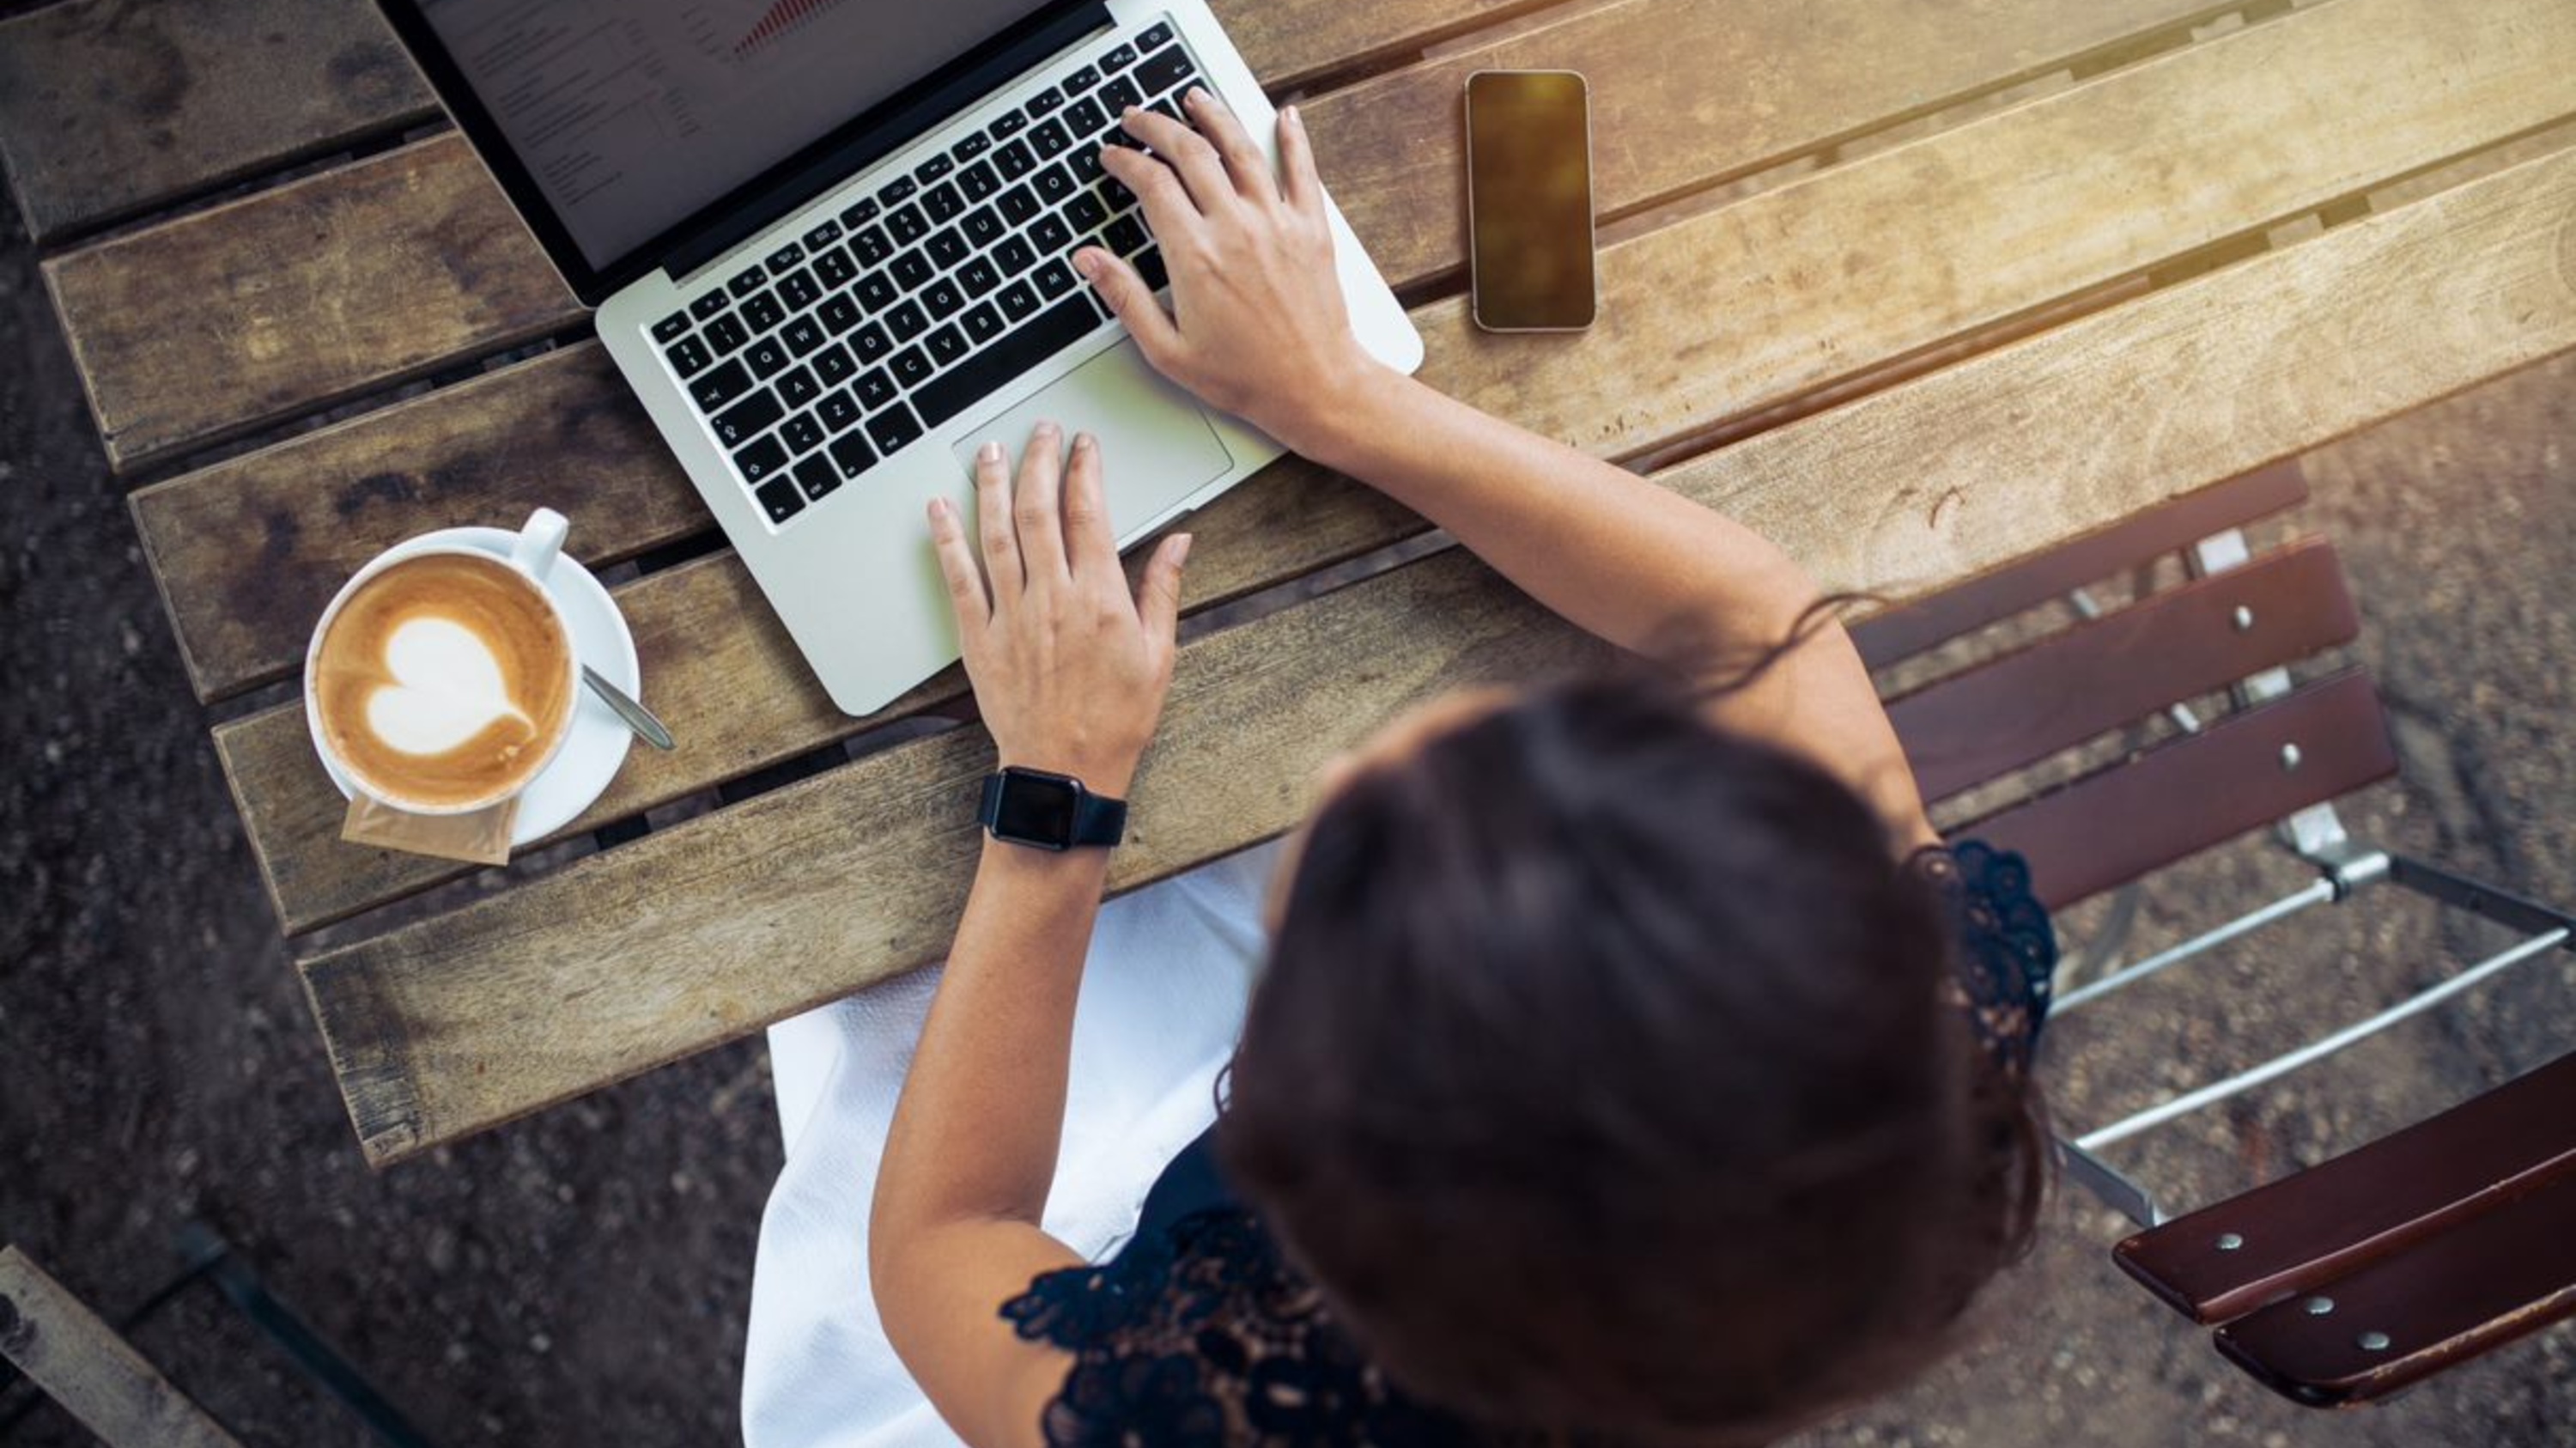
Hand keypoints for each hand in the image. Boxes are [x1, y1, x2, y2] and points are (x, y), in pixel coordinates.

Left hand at [929, 423, 1190, 798]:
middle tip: (1041, 431)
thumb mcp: (1159, 655)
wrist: (1065, 771)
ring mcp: (1011, 616)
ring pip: (997, 533)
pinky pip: (959, 578)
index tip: (1085, 446)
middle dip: (1039, 461)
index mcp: (1100, 599)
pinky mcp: (979, 638)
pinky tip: (939, 508)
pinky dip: (947, 539)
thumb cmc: (1116, 719)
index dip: (1086, 471)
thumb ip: (1163, 591)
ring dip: (992, 485)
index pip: (1090, 514)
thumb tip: (1180, 542)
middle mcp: (1053, 599)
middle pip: (1040, 511)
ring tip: (991, 450)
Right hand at [1083, 90, 1383, 454]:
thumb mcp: (1168, 349)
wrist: (1315, 388)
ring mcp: (1276, 223)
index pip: (1151, 183)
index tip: (1113, 157)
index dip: (1125, 161)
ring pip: (1240, 147)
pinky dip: (1293, 138)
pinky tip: (1285, 115)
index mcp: (1194, 256)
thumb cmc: (1245, 377)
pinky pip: (1302, 169)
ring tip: (1193, 99)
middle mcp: (1235, 228)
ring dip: (1212, 116)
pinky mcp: (1311, 228)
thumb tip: (1089, 259)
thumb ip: (1125, 297)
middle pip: (1189, 151)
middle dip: (1156, 126)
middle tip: (1138, 118)